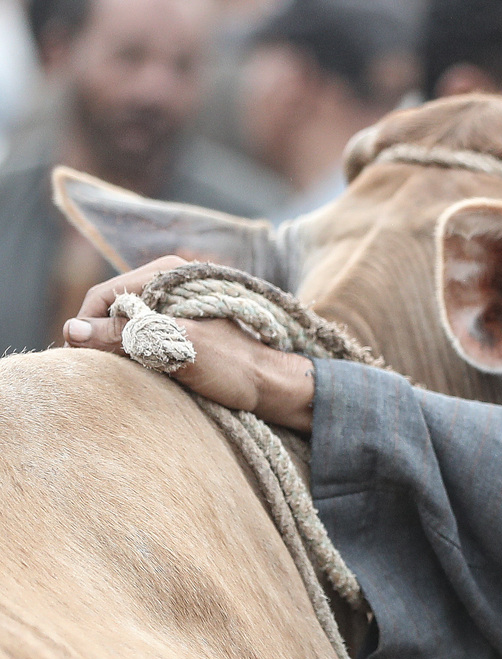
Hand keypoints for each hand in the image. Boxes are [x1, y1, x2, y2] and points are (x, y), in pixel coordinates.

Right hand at [62, 256, 317, 431]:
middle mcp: (170, 282)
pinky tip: (136, 365)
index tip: (80, 357)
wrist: (272, 383)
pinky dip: (133, 346)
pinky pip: (142, 329)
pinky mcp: (181, 322)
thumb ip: (125, 335)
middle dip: (99, 334)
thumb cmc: (232, 365)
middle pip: (113, 305)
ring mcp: (176, 302)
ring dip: (116, 343)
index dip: (86, 325)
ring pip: (126, 319)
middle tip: (94, 367)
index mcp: (169, 275)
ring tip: (115, 368)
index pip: (105, 294)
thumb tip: (72, 330)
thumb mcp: (175, 348)